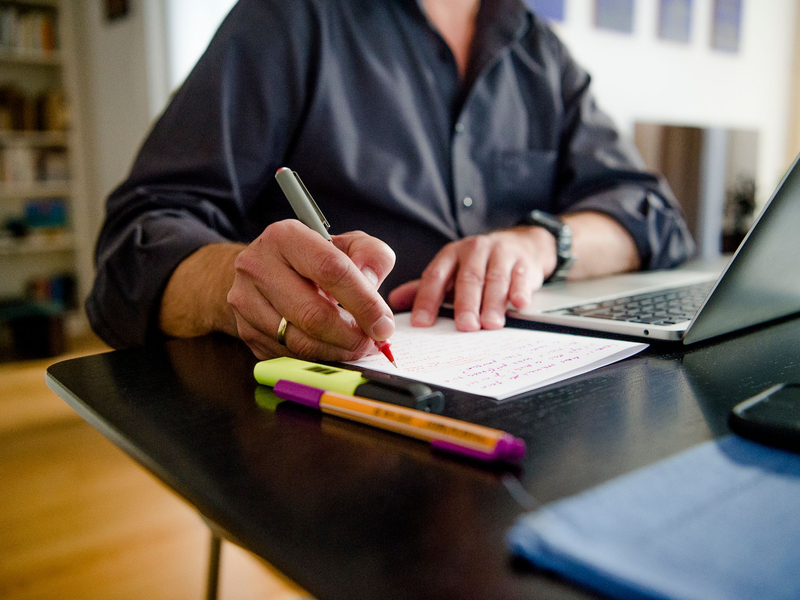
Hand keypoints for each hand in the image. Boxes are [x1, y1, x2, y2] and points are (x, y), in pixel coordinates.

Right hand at [227, 220, 395, 359]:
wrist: (262, 271)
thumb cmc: (312, 259)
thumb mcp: (347, 245)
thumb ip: (371, 256)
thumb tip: (372, 284)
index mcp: (285, 237)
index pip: (331, 270)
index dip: (364, 302)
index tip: (384, 325)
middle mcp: (258, 267)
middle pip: (313, 313)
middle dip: (351, 335)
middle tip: (373, 343)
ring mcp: (246, 301)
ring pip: (300, 341)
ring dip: (337, 351)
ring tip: (356, 346)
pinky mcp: (245, 330)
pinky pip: (288, 355)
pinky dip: (317, 358)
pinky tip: (332, 348)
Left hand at [388, 226, 555, 330]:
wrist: (521, 244)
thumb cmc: (480, 264)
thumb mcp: (451, 272)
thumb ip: (426, 288)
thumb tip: (394, 302)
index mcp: (451, 254)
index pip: (435, 276)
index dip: (427, 299)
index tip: (421, 323)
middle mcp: (474, 251)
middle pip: (468, 279)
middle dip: (465, 304)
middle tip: (464, 326)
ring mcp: (500, 254)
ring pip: (495, 279)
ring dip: (493, 303)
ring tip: (490, 324)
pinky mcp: (524, 262)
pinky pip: (521, 277)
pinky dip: (520, 291)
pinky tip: (519, 304)